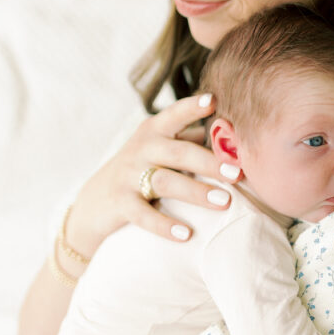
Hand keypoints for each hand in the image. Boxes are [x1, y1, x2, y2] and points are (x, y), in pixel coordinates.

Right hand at [65, 94, 239, 251]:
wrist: (96, 200)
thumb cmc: (142, 168)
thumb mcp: (162, 148)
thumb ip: (191, 140)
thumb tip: (233, 134)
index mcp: (155, 131)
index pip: (175, 114)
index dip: (192, 107)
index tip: (212, 100)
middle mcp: (142, 149)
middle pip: (179, 153)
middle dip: (209, 162)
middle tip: (237, 173)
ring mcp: (129, 175)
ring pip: (165, 182)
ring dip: (196, 192)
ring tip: (224, 202)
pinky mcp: (121, 203)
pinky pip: (143, 215)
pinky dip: (165, 225)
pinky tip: (186, 234)